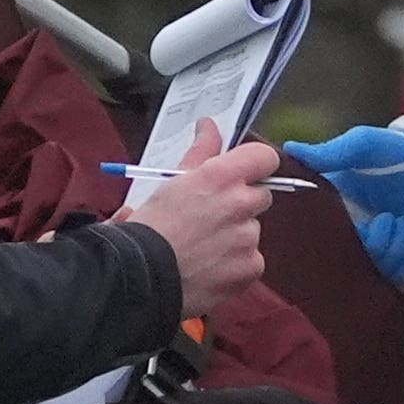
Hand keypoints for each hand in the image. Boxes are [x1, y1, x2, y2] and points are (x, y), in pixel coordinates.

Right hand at [119, 122, 273, 317]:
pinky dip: (236, 266)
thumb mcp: (171, 182)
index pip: (264, 158)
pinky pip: (252, 261)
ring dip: (236, 237)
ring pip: (252, 231)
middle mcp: (239, 204)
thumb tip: (209, 124)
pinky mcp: (250, 268)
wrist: (140, 278)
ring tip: (203, 249)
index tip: (244, 174)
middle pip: (261, 196)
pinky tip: (210, 269)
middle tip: (211, 217)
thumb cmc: (149, 228)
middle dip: (241, 204)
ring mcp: (247, 239)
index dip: (256, 164)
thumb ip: (200, 152)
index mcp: (219, 177)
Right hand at [285, 123, 403, 288]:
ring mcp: (377, 244)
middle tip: (386, 218)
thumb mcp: (362, 145)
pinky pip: (396, 274)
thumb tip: (286, 150)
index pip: (321, 233)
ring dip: (392, 246)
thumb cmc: (397, 151)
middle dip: (372, 243)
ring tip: (403, 221)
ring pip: (374, 267)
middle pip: (349, 258)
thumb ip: (329, 152)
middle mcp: (354, 229)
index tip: (355, 224)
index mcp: (336, 205)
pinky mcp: (400, 256)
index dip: (333, 236)